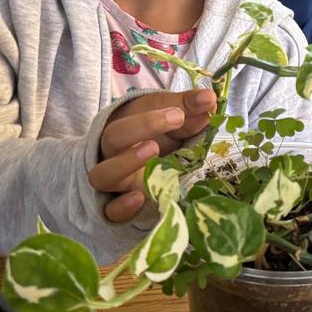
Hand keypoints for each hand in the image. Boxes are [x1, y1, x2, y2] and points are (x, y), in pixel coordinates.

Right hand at [91, 89, 216, 222]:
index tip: (180, 113)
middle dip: (141, 127)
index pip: (130, 116)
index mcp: (126, 126)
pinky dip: (122, 207)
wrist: (139, 164)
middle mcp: (114, 152)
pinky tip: (140, 199)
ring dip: (124, 163)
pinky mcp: (119, 208)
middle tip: (175, 120)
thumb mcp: (170, 118)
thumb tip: (209, 99)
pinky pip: (111, 212)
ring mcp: (116, 182)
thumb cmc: (157, 137)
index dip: (151, 117)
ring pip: (102, 175)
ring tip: (153, 151)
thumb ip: (188, 108)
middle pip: (112, 138)